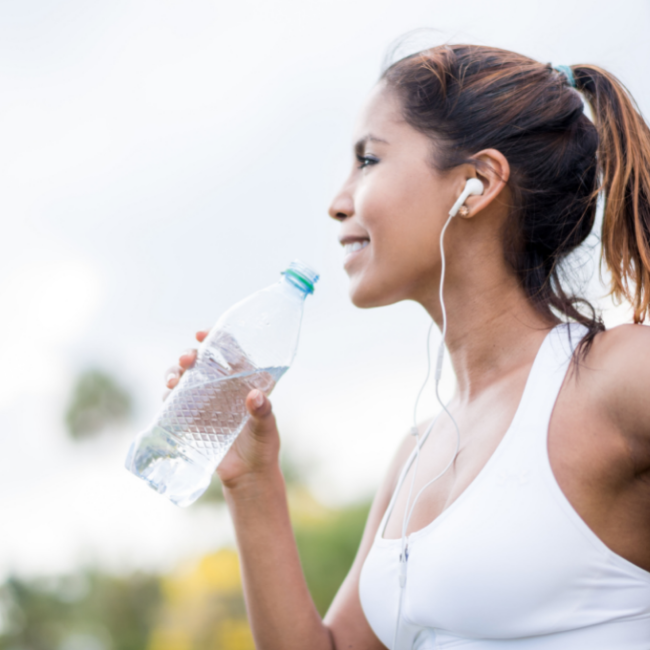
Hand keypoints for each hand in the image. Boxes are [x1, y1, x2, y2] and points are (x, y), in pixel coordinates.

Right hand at [163, 329, 280, 488]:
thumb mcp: (266, 429)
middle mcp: (223, 387)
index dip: (216, 338)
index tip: (202, 334)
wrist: (247, 477)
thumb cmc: (263, 448)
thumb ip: (263, 413)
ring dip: (174, 373)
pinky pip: (175, 401)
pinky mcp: (193, 418)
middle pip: (202, 362)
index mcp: (244, 381)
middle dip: (189, 355)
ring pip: (185, 378)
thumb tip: (256, 397)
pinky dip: (168, 396)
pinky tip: (167, 397)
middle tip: (186, 360)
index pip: (230, 352)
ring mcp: (206, 401)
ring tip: (173, 382)